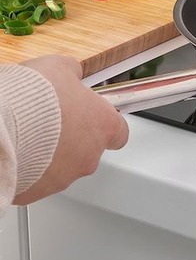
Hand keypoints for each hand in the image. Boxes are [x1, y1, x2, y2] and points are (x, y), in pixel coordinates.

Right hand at [13, 55, 128, 205]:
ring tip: (32, 135)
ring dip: (51, 153)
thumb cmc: (33, 100)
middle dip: (73, 137)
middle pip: (90, 149)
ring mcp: (64, 177)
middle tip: (52, 122)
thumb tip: (72, 73)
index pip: (119, 132)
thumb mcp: (60, 68)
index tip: (94, 116)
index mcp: (103, 125)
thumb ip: (73, 73)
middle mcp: (89, 155)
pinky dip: (31, 168)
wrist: (0, 130)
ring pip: (64, 166)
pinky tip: (19, 150)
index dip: (105, 123)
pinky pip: (38, 180)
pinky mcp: (37, 191)